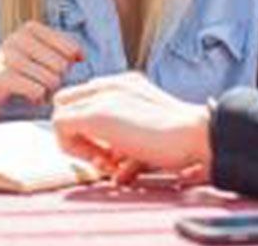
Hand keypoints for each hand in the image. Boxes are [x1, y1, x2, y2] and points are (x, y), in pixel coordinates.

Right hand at [0, 21, 81, 114]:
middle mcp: (18, 38)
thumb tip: (82, 56)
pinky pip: (36, 90)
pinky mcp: (2, 76)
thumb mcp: (40, 53)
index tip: (62, 69)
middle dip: (58, 79)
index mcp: (30, 28)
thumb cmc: (19, 69)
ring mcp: (8, 56)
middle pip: (61, 65)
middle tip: (47, 83)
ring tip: (39, 89)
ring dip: (48, 90)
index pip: (69, 47)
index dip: (71, 63)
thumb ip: (62, 50)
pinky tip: (31, 96)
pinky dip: (38, 97)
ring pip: (50, 79)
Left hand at [52, 72, 211, 185]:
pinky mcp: (96, 113)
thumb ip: (129, 150)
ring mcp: (102, 96)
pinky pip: (60, 125)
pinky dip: (74, 148)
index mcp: (125, 84)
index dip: (90, 128)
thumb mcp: (150, 138)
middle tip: (103, 157)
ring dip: (76, 142)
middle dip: (76, 130)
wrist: (197, 135)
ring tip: (107, 162)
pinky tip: (104, 161)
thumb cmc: (183, 142)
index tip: (111, 154)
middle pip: (67, 99)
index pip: (86, 98)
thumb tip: (118, 174)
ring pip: (60, 111)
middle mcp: (111, 83)